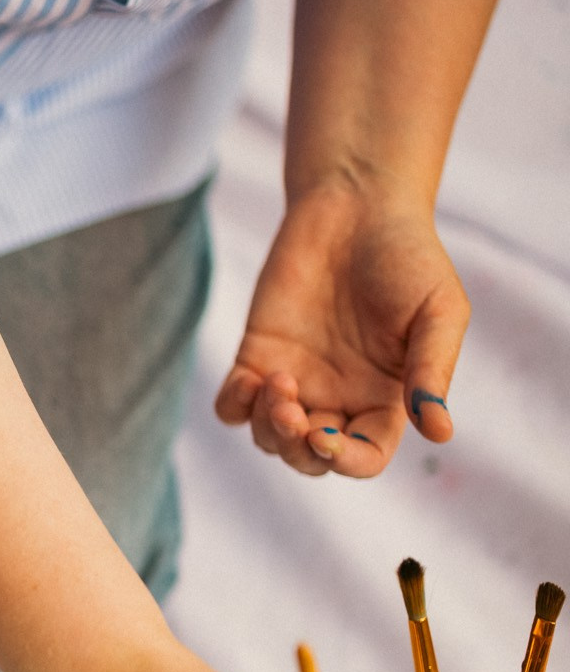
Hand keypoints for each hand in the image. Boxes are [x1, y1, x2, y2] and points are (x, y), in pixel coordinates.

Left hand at [214, 182, 466, 477]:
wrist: (356, 209)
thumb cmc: (409, 257)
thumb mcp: (439, 312)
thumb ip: (432, 370)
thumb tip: (440, 432)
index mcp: (385, 398)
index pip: (365, 457)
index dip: (345, 462)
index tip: (326, 436)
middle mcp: (338, 398)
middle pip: (310, 459)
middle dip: (297, 449)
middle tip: (294, 412)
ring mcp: (295, 380)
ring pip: (269, 439)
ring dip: (268, 427)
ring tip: (279, 381)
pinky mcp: (257, 355)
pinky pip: (233, 406)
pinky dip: (235, 407)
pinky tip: (248, 380)